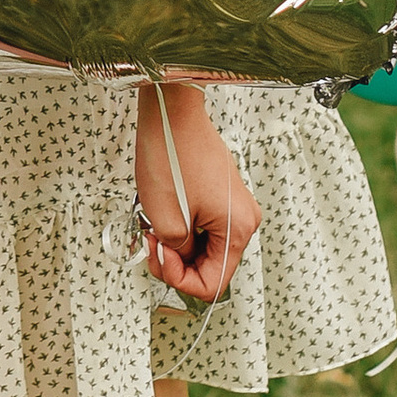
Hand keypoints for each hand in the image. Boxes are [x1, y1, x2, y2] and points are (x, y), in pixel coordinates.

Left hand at [133, 81, 258, 306]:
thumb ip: (176, 253)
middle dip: (177, 260)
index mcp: (238, 229)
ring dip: (177, 242)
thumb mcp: (165, 218)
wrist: (171, 112)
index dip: (180, 279)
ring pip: (204, 245)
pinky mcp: (222, 195)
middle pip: (210, 265)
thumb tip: (179, 258)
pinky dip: (182, 225)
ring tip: (155, 223)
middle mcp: (244, 218)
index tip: (160, 257)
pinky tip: (164, 211)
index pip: (213, 283)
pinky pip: (203, 225)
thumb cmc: (171, 154)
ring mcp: (234, 205)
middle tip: (152, 242)